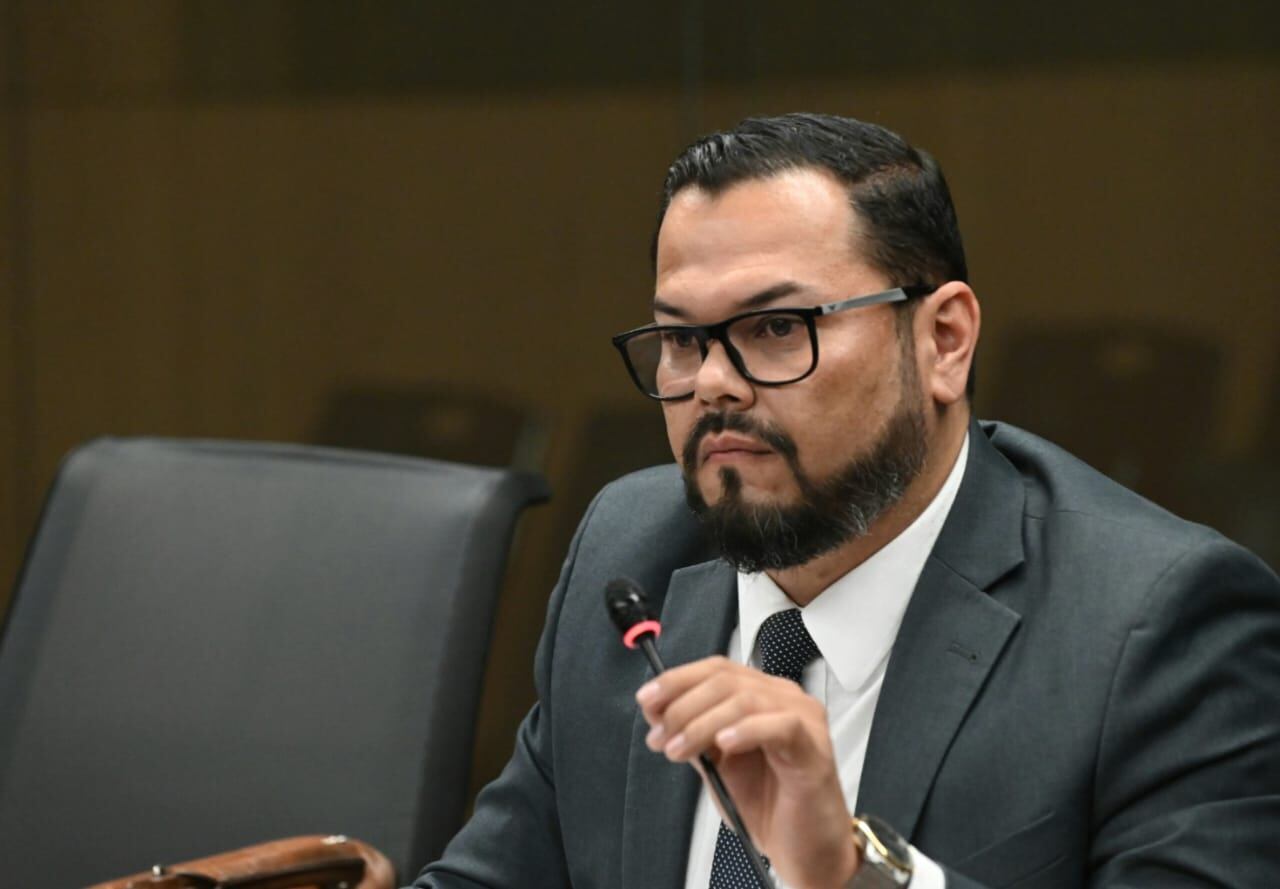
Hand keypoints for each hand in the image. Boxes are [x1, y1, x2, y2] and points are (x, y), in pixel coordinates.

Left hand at [637, 656, 860, 888]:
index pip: (716, 669)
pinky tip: (725, 744)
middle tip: (662, 736)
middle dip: (683, 706)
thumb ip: (691, 732)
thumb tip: (655, 709)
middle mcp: (783, 698)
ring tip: (680, 749)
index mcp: (761, 694)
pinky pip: (780, 725)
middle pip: (726, 680)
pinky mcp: (814, 746)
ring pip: (746, 699)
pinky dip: (746, 730)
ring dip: (702, 723)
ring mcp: (802, 718)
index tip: (647, 700)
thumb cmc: (768, 804)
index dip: (677, 680)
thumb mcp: (717, 763)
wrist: (804, 848)